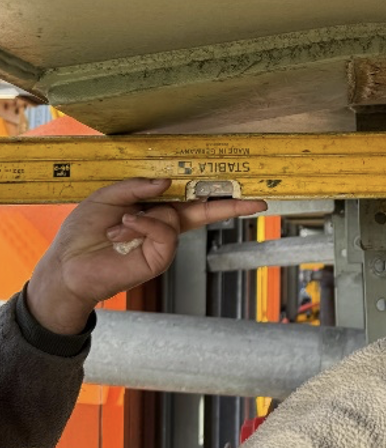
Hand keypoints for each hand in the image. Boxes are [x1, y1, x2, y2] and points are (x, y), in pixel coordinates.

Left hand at [27, 178, 266, 334]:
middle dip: (230, 207)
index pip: (192, 199)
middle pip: (205, 212)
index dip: (216, 194)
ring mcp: (163, 245)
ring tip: (117, 227)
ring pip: (174, 218)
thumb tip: (166, 182)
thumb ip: (137, 186)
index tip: (244, 190)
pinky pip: (163, 233)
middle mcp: (165, 227)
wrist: (65, 265)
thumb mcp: (108, 197)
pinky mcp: (158, 259)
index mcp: (156, 210)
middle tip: (256, 203)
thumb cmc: (83, 232)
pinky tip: (123, 230)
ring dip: (144, 217)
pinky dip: (143, 226)